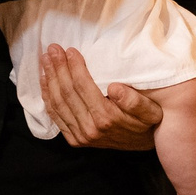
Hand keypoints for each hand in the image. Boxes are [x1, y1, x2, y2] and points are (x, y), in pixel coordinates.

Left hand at [38, 43, 158, 150]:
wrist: (145, 145)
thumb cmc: (148, 122)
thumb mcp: (151, 111)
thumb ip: (135, 101)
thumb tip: (114, 87)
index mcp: (106, 118)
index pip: (82, 86)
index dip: (74, 67)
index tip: (69, 50)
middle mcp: (90, 129)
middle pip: (66, 93)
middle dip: (58, 68)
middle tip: (52, 49)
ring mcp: (80, 136)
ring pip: (57, 104)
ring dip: (50, 79)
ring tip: (45, 60)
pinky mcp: (75, 140)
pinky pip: (56, 116)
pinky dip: (47, 97)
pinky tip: (44, 81)